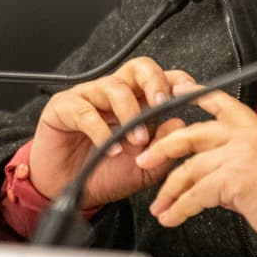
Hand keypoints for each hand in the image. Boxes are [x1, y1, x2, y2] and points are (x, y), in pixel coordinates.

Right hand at [29, 57, 195, 207]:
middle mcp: (114, 92)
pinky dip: (101, 132)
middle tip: (161, 105)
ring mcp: (89, 96)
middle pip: (139, 68)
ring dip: (130, 114)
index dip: (178, 81)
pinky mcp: (63, 107)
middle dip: (154, 82)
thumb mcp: (143, 167)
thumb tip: (179, 123)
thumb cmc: (103, 172)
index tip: (192, 93)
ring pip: (114, 87)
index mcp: (137, 101)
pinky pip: (85, 111)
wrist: (66, 189)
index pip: (162, 79)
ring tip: (137, 140)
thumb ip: (162, 147)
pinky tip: (111, 150)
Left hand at [134, 82, 256, 255]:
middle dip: (164, 148)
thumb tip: (213, 179)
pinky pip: (195, 194)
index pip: (221, 103)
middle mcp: (246, 137)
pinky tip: (172, 217)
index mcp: (256, 130)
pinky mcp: (234, 179)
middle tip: (146, 159)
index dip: (196, 95)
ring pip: (189, 168)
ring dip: (169, 190)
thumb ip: (237, 165)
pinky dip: (179, 208)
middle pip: (193, 134)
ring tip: (159, 206)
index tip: (177, 90)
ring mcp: (239, 156)